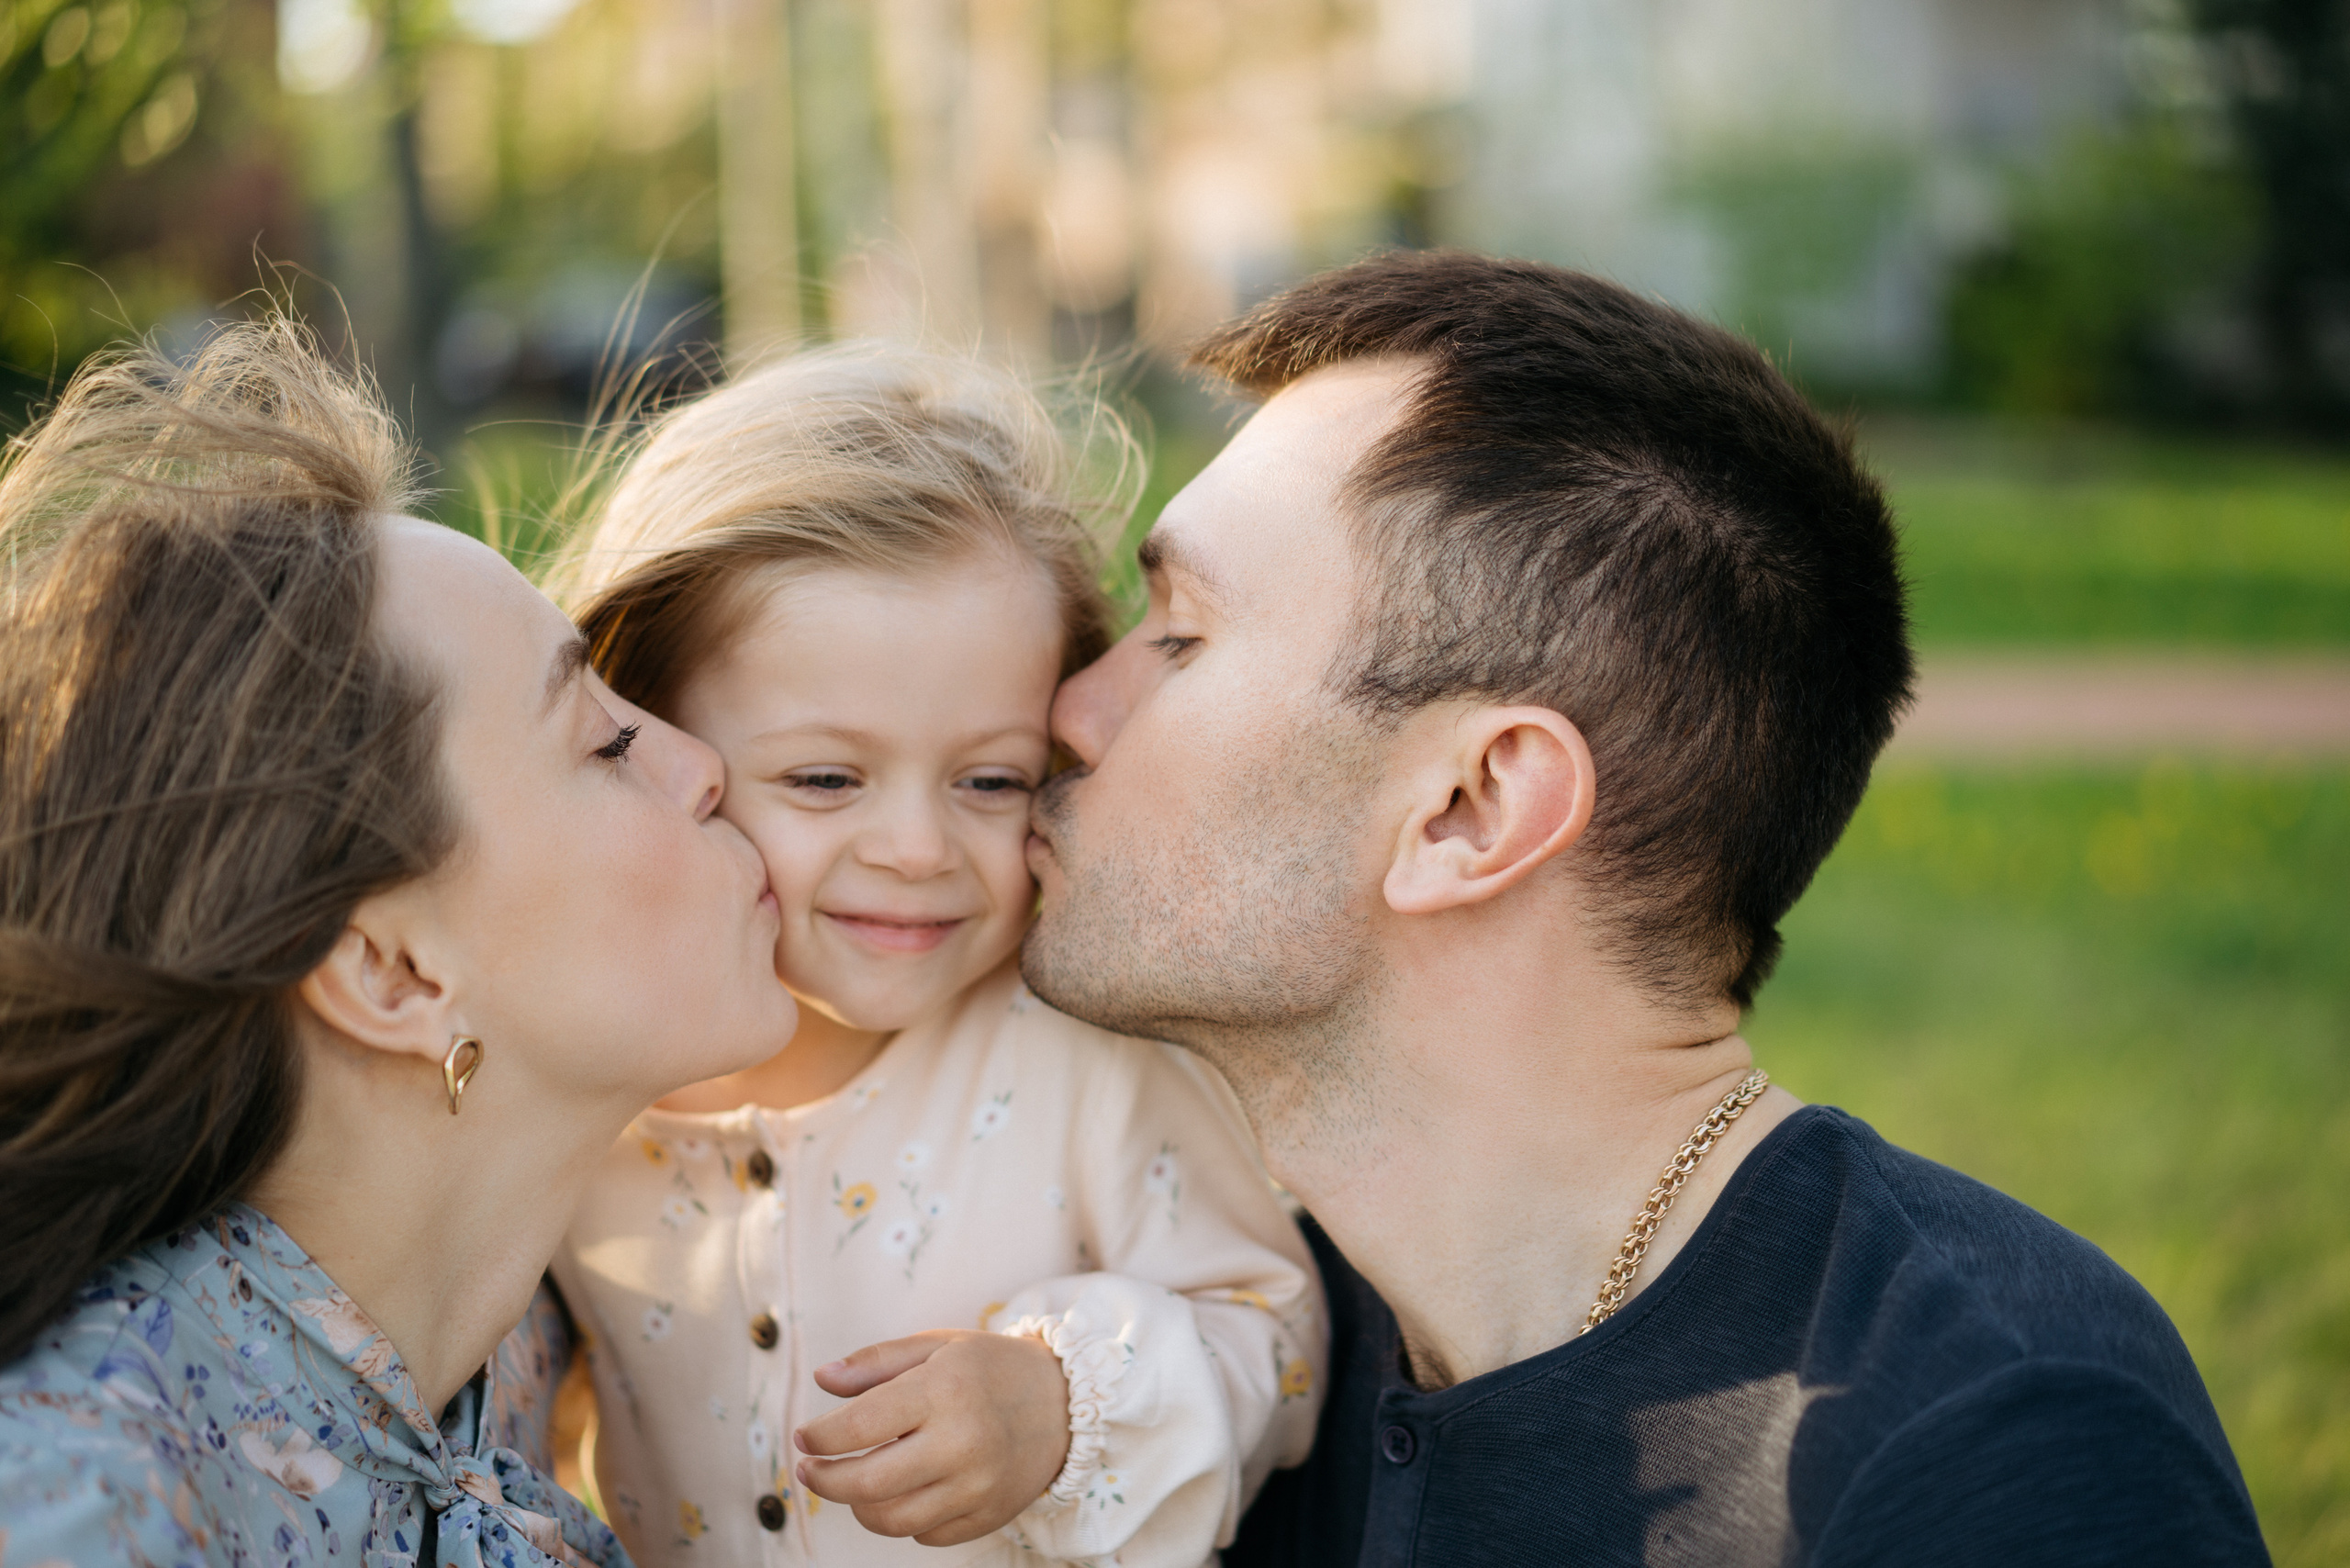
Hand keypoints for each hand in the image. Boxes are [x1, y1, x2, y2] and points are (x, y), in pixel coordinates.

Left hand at [793, 1328, 1071, 1545]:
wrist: (1065, 1402)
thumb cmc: (991, 1368)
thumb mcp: (937, 1346)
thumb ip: (876, 1362)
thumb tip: (822, 1379)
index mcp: (942, 1390)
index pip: (857, 1427)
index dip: (818, 1437)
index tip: (804, 1437)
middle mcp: (960, 1442)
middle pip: (866, 1485)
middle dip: (824, 1481)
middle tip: (810, 1470)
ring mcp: (977, 1485)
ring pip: (890, 1519)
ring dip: (859, 1506)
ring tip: (856, 1483)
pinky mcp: (989, 1515)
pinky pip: (925, 1534)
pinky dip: (903, 1519)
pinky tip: (906, 1491)